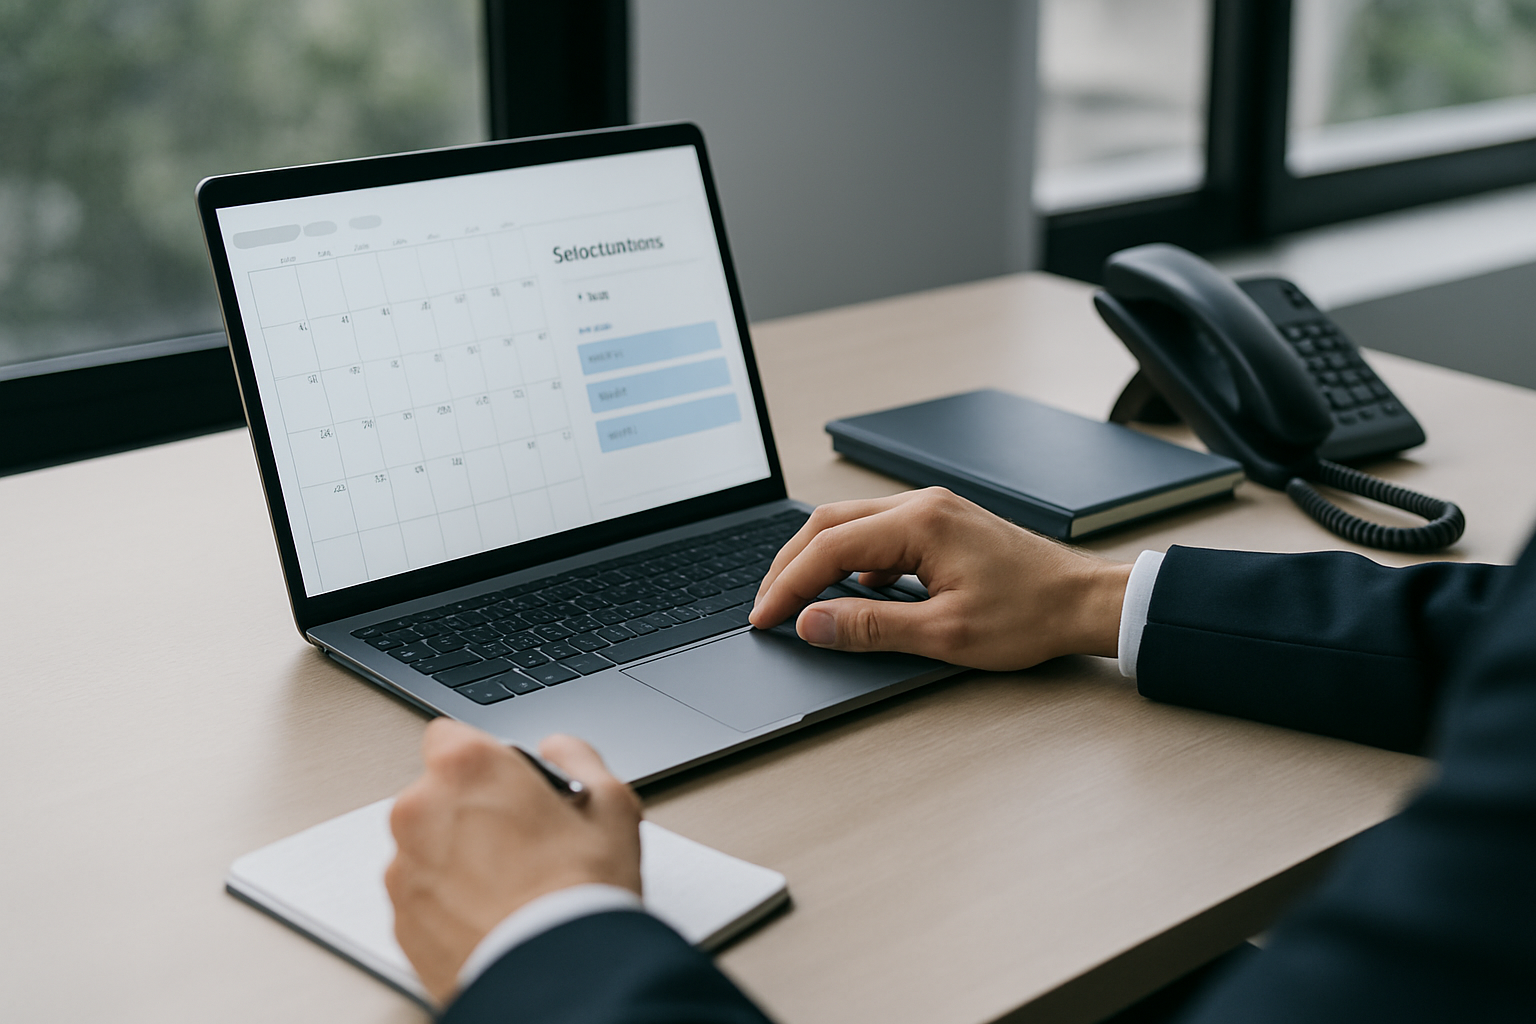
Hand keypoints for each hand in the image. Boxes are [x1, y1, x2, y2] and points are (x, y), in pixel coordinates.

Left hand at [385, 721, 641, 1004]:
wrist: (557, 976)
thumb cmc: (580, 891)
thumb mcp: (611, 803)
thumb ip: (578, 757)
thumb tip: (560, 750)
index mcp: (466, 769)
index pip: (451, 736)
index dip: (486, 760)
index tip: (511, 784)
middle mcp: (420, 811)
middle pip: (438, 793)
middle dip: (472, 809)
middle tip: (523, 840)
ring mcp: (404, 869)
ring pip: (427, 846)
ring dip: (457, 856)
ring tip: (511, 886)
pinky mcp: (401, 921)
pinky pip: (423, 895)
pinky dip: (448, 901)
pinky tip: (493, 915)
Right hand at [749, 488, 1130, 670]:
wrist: (1085, 601)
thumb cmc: (1030, 614)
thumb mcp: (945, 633)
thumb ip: (871, 626)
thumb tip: (812, 622)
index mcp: (919, 522)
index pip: (828, 548)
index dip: (787, 585)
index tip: (764, 617)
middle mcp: (921, 505)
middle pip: (829, 525)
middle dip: (789, 566)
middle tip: (766, 606)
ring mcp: (931, 512)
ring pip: (850, 526)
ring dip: (816, 560)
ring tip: (794, 599)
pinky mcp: (940, 526)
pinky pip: (877, 535)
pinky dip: (848, 561)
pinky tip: (846, 593)